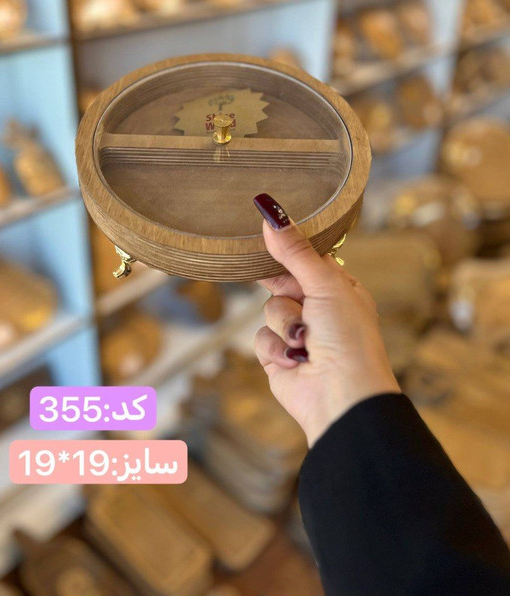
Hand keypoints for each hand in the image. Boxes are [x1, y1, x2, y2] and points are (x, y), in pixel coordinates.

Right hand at [253, 193, 399, 447]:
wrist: (341, 398)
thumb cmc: (348, 339)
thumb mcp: (325, 284)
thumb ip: (294, 250)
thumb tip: (270, 211)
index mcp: (339, 288)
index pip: (305, 258)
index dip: (289, 252)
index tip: (269, 237)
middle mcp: (319, 309)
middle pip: (281, 281)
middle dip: (287, 293)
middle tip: (299, 299)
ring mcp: (298, 333)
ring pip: (269, 309)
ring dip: (285, 324)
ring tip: (306, 341)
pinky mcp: (279, 356)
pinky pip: (261, 337)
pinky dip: (276, 348)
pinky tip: (296, 360)